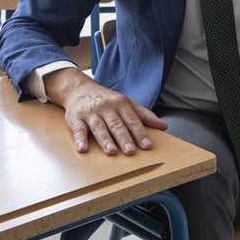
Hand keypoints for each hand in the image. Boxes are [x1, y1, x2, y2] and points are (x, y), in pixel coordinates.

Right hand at [44, 69, 166, 154]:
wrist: (78, 88)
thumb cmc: (106, 99)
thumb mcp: (126, 102)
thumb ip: (144, 115)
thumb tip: (163, 126)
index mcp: (120, 103)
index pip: (132, 120)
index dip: (140, 133)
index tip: (146, 145)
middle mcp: (106, 107)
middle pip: (116, 124)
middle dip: (124, 138)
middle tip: (130, 151)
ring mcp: (90, 113)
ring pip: (99, 127)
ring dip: (105, 140)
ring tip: (111, 151)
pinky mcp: (76, 119)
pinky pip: (79, 129)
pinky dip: (80, 139)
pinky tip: (83, 148)